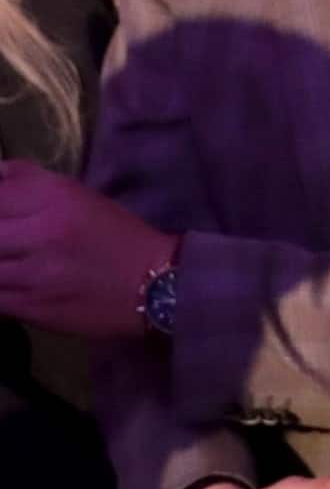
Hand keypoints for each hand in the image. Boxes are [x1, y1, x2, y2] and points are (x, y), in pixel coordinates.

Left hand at [0, 163, 175, 336]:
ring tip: (12, 260)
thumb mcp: (78, 196)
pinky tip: (13, 284)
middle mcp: (42, 232)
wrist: (155, 286)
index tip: (7, 216)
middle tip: (10, 242)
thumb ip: (29, 182)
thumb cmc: (117, 236)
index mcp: (57, 197)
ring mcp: (33, 273)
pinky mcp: (30, 307)